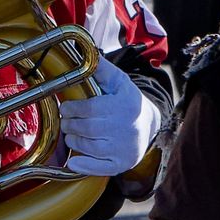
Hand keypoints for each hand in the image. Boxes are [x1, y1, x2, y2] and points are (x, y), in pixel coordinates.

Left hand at [60, 58, 161, 177]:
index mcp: (124, 107)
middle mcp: (126, 128)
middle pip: (83, 128)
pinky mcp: (122, 163)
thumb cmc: (127, 102)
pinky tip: (74, 161)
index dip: (71, 108)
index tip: (68, 107)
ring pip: (85, 146)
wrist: (150, 124)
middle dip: (69, 124)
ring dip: (73, 140)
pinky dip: (82, 165)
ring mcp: (125, 148)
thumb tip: (86, 51)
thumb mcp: (118, 82)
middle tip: (69, 121)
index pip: (87, 109)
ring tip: (76, 134)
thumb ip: (101, 69)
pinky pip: (96, 167)